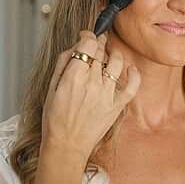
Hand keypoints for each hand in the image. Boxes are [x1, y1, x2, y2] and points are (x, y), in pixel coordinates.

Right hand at [28, 27, 138, 183]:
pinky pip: (132, 86)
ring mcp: (107, 95)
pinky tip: (129, 69)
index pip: (89, 42)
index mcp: (74, 76)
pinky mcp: (116, 106)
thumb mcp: (51, 88)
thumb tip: (75, 47)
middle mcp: (93, 83)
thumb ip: (63, 63)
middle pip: (101, 50)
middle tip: (95, 45)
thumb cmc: (55, 120)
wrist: (66, 147)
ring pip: (117, 61)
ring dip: (113, 53)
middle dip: (98, 43)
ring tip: (108, 54)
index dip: (87, 35)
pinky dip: (133, 74)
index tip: (85, 37)